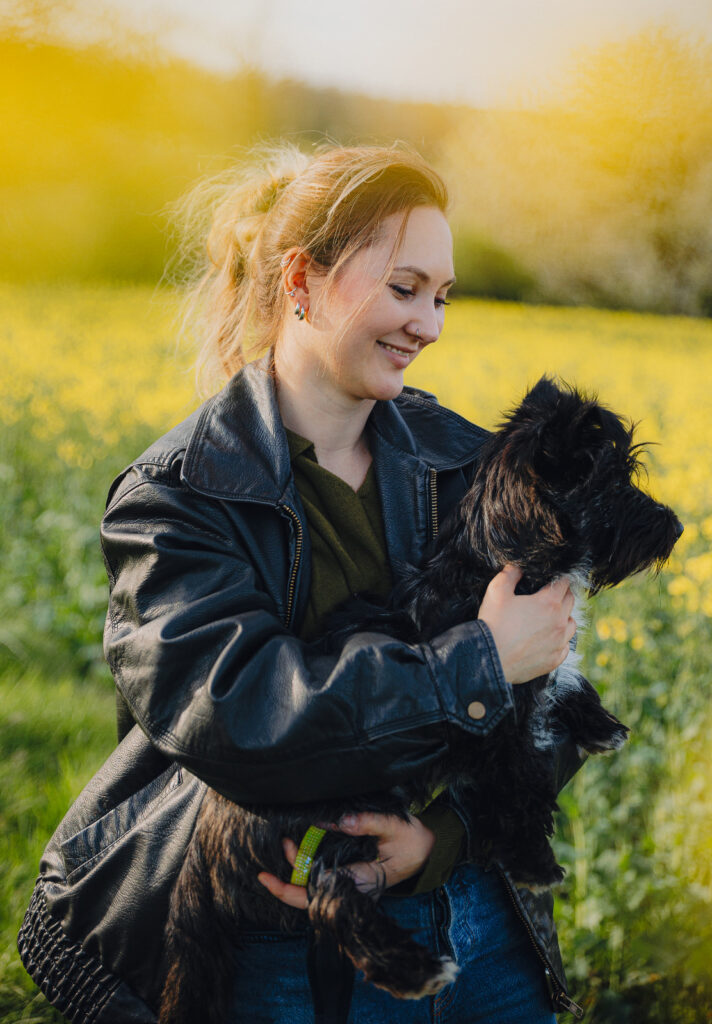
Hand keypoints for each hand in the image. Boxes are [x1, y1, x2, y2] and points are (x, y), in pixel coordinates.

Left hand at [256, 812, 434, 908]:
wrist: (426, 849)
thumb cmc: (413, 841)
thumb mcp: (396, 827)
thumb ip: (368, 822)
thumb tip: (339, 820)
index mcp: (360, 882)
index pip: (316, 895)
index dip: (288, 890)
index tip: (267, 878)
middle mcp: (351, 888)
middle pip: (307, 895)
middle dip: (286, 877)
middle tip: (280, 844)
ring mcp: (348, 882)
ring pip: (312, 885)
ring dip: (297, 864)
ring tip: (286, 840)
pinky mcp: (348, 873)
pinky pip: (320, 875)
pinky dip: (306, 862)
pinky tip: (299, 846)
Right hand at [478, 564, 575, 683]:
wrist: (489, 659)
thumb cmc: (493, 624)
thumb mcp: (497, 591)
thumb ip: (510, 574)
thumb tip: (517, 566)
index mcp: (549, 603)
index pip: (564, 583)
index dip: (557, 578)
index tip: (550, 580)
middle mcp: (560, 622)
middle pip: (570, 601)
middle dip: (561, 595)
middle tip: (547, 596)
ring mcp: (559, 643)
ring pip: (572, 625)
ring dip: (564, 618)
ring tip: (549, 618)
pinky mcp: (554, 660)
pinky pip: (565, 647)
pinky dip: (559, 641)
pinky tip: (547, 639)